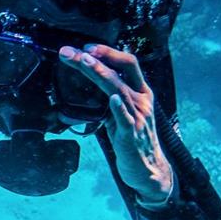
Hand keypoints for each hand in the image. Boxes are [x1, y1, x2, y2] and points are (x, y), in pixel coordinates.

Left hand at [59, 44, 175, 206]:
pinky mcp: (132, 134)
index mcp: (141, 93)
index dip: (108, 53)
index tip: (86, 48)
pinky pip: (125, 118)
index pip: (128, 64)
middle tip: (72, 52)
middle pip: (121, 71)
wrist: (148, 170)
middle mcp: (142, 101)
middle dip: (97, 58)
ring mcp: (138, 116)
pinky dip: (118, 107)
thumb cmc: (132, 142)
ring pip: (119, 89)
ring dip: (100, 74)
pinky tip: (112, 98)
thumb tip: (86, 90)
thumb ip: (108, 102)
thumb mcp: (121, 116)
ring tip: (84, 62)